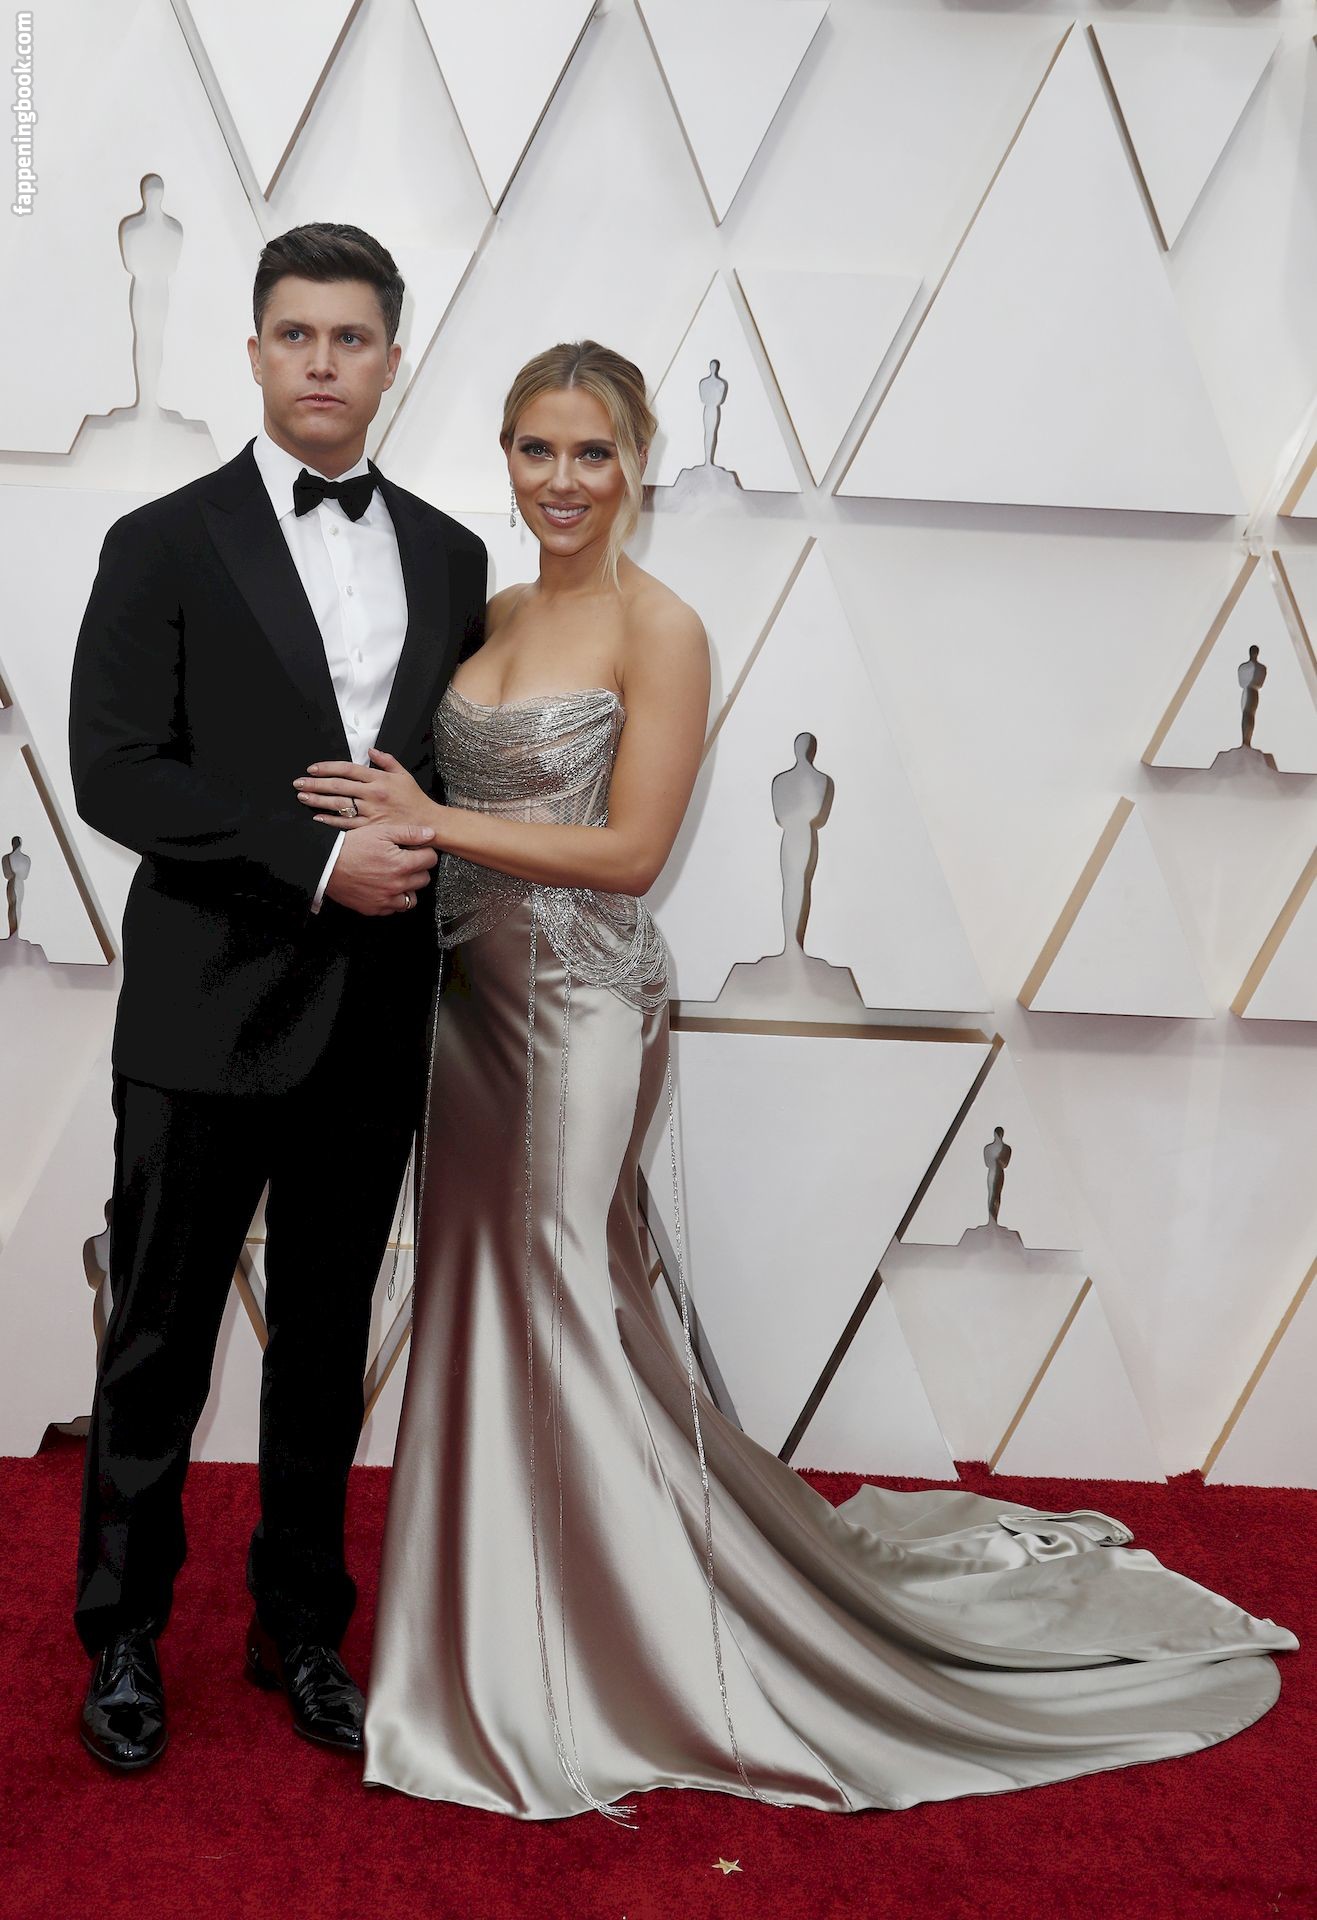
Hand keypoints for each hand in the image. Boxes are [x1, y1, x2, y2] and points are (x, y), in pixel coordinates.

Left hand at [295, 748, 427, 828]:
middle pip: (338, 785)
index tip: (313, 768)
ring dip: (318, 800)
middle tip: (299, 782)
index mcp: (379, 779)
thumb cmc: (415, 800)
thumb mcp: (403, 775)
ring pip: (339, 804)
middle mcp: (372, 794)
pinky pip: (347, 824)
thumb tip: (370, 750)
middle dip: (315, 783)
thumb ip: (386, 761)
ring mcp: (370, 812)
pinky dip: (331, 821)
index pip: (348, 769)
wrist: (429, 824)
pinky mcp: (370, 828)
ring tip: (303, 797)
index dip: (328, 768)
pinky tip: (318, 817)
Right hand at [324, 822, 437, 916]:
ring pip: (413, 897)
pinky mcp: (375, 908)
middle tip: (405, 860)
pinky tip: (385, 887)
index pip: (430, 859)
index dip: (424, 851)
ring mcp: (386, 899)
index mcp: (401, 864)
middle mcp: (397, 885)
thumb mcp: (380, 832)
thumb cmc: (350, 846)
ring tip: (396, 876)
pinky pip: (395, 908)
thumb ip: (408, 833)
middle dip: (418, 868)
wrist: (326, 864)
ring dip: (409, 887)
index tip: (416, 849)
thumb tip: (430, 834)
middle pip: (424, 878)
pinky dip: (394, 899)